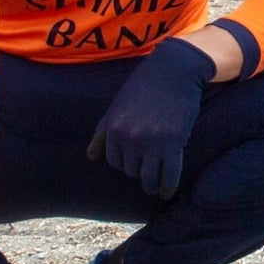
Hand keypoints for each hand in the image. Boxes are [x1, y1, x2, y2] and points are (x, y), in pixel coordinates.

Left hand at [88, 41, 218, 195]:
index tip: (134, 162)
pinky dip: (168, 188)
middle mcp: (130, 138)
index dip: (124, 163)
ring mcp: (152, 143)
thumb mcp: (116, 107)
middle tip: (147, 168)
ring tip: (154, 187)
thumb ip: (102, 133)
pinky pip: (169, 175)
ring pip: (148, 178)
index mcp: (113, 129)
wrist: (174, 71)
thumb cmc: (144, 86)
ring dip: (151, 186)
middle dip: (138, 171)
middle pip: (131, 170)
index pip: (114, 161)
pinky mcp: (173, 145)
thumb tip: (90, 156)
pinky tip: (166, 192)